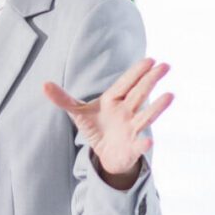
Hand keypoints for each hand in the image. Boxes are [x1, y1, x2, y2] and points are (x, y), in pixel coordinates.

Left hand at [44, 58, 172, 189]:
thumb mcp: (78, 113)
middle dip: (152, 80)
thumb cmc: (97, 128)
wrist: (106, 154)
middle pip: (140, 94)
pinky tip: (149, 141)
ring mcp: (132, 129)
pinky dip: (144, 143)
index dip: (136, 72)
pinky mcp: (132, 147)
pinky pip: (139, 144)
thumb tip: (44, 84)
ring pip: (146, 116)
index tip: (149, 59)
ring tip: (170, 95)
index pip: (126, 84)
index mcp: (114, 100)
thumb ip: (63, 99)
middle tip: (166, 65)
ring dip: (157, 107)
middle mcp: (127, 112)